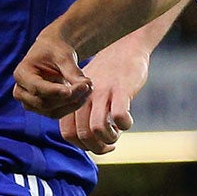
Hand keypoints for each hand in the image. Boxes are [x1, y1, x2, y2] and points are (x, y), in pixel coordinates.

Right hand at [13, 30, 91, 120]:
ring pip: (52, 111)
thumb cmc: (55, 50)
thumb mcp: (64, 56)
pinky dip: (72, 106)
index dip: (56, 91)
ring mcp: (29, 103)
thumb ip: (72, 71)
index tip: (76, 89)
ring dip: (73, 103)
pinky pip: (57, 113)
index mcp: (21, 73)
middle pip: (44, 103)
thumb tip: (86, 85)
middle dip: (69, 97)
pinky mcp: (40, 109)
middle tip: (88, 85)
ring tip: (88, 88)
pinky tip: (83, 95)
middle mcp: (20, 91)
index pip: (37, 88)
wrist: (52, 53)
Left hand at [57, 37, 150, 153]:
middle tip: (110, 145)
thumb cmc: (108, 75)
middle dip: (97, 147)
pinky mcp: (121, 89)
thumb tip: (88, 141)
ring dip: (109, 138)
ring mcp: (103, 93)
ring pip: (97, 128)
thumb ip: (84, 113)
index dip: (82, 146)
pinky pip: (119, 115)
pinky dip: (124, 125)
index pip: (68, 133)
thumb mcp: (88, 92)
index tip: (96, 144)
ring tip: (117, 133)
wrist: (124, 48)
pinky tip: (128, 121)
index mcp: (75, 100)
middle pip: (82, 134)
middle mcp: (85, 97)